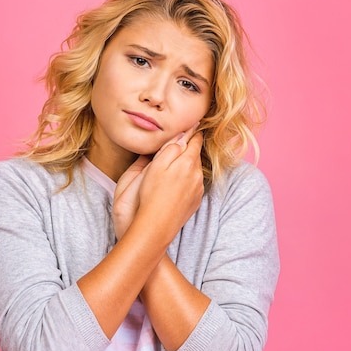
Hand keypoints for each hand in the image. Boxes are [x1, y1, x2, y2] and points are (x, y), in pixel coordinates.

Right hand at [112, 124, 201, 239]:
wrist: (157, 225)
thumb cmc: (152, 194)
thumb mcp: (156, 165)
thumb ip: (171, 148)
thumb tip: (182, 135)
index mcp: (188, 162)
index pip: (195, 141)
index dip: (192, 132)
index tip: (192, 125)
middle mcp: (197, 175)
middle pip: (196, 155)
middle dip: (190, 148)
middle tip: (182, 141)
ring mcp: (198, 189)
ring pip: (196, 170)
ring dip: (189, 164)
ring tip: (177, 163)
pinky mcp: (195, 201)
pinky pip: (194, 184)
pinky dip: (188, 179)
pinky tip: (177, 183)